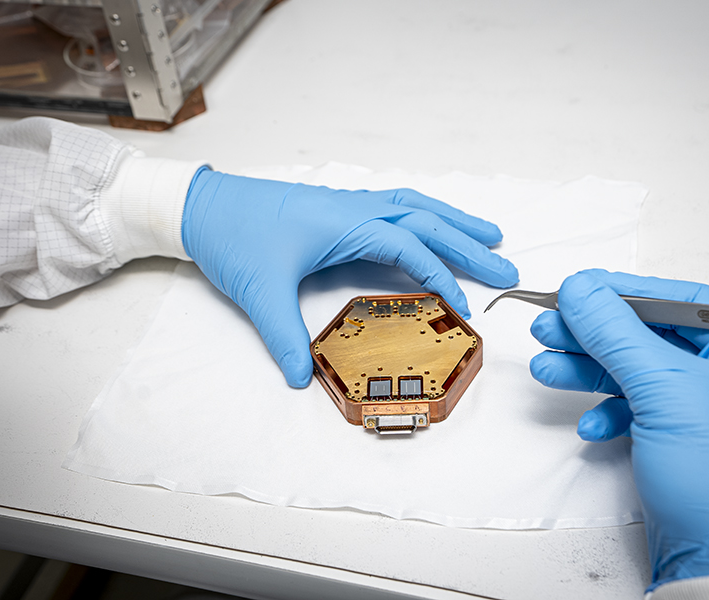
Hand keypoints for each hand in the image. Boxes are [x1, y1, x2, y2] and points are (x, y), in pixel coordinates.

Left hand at [181, 168, 518, 386]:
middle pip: (427, 221)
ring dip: (454, 220)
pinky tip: (433, 224)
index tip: (465, 304)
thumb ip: (284, 335)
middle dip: (469, 244)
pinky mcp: (340, 207)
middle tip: (507, 265)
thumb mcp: (259, 291)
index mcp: (345, 222)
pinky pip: (397, 204)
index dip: (441, 276)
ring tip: (490, 232)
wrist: (201, 204)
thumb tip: (301, 378)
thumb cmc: (232, 236)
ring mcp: (349, 203)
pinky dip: (426, 214)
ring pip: (416, 205)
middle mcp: (355, 207)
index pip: (409, 248)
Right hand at [529, 270, 708, 590]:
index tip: (581, 289)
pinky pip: (644, 417)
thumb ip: (618, 334)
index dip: (628, 293)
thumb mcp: (666, 393)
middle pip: (657, 342)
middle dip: (598, 336)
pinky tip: (591, 423)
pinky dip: (613, 415)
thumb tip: (583, 290)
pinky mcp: (689, 453)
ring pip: (643, 380)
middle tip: (552, 327)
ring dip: (593, 373)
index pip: (687, 305)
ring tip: (550, 367)